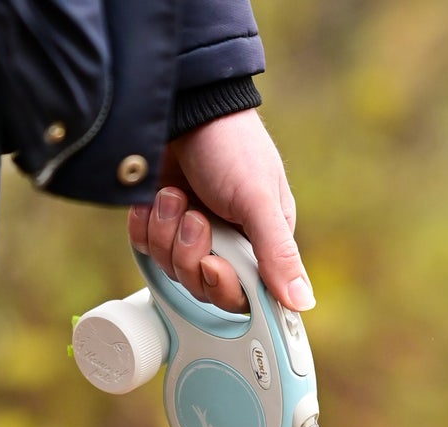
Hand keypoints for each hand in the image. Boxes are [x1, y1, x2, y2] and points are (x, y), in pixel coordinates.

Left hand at [128, 109, 312, 314]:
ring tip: (175, 196)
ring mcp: (192, 235)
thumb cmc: (230, 143)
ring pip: (171, 268)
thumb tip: (302, 302)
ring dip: (167, 232)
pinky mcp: (161, 224)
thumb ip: (278, 253)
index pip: (244, 297)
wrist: (184, 104)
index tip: (213, 265)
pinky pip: (145, 247)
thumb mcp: (258, 199)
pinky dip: (146, 224)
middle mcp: (228, 245)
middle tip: (194, 218)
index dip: (224, 288)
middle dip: (191, 254)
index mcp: (261, 244)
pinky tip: (156, 199)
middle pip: (203, 288)